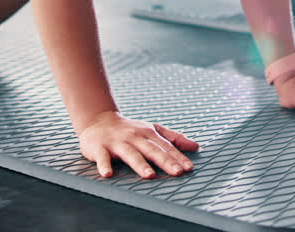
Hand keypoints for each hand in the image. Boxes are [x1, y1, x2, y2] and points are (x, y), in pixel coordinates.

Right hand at [78, 110, 198, 178]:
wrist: (98, 120)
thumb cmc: (130, 129)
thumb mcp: (153, 130)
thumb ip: (173, 138)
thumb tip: (196, 146)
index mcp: (148, 134)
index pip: (166, 147)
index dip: (178, 157)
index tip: (188, 168)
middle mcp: (134, 137)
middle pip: (152, 150)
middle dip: (165, 161)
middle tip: (177, 172)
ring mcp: (117, 142)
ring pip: (130, 154)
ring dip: (140, 165)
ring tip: (150, 175)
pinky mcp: (99, 148)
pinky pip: (102, 158)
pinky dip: (104, 166)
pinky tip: (108, 174)